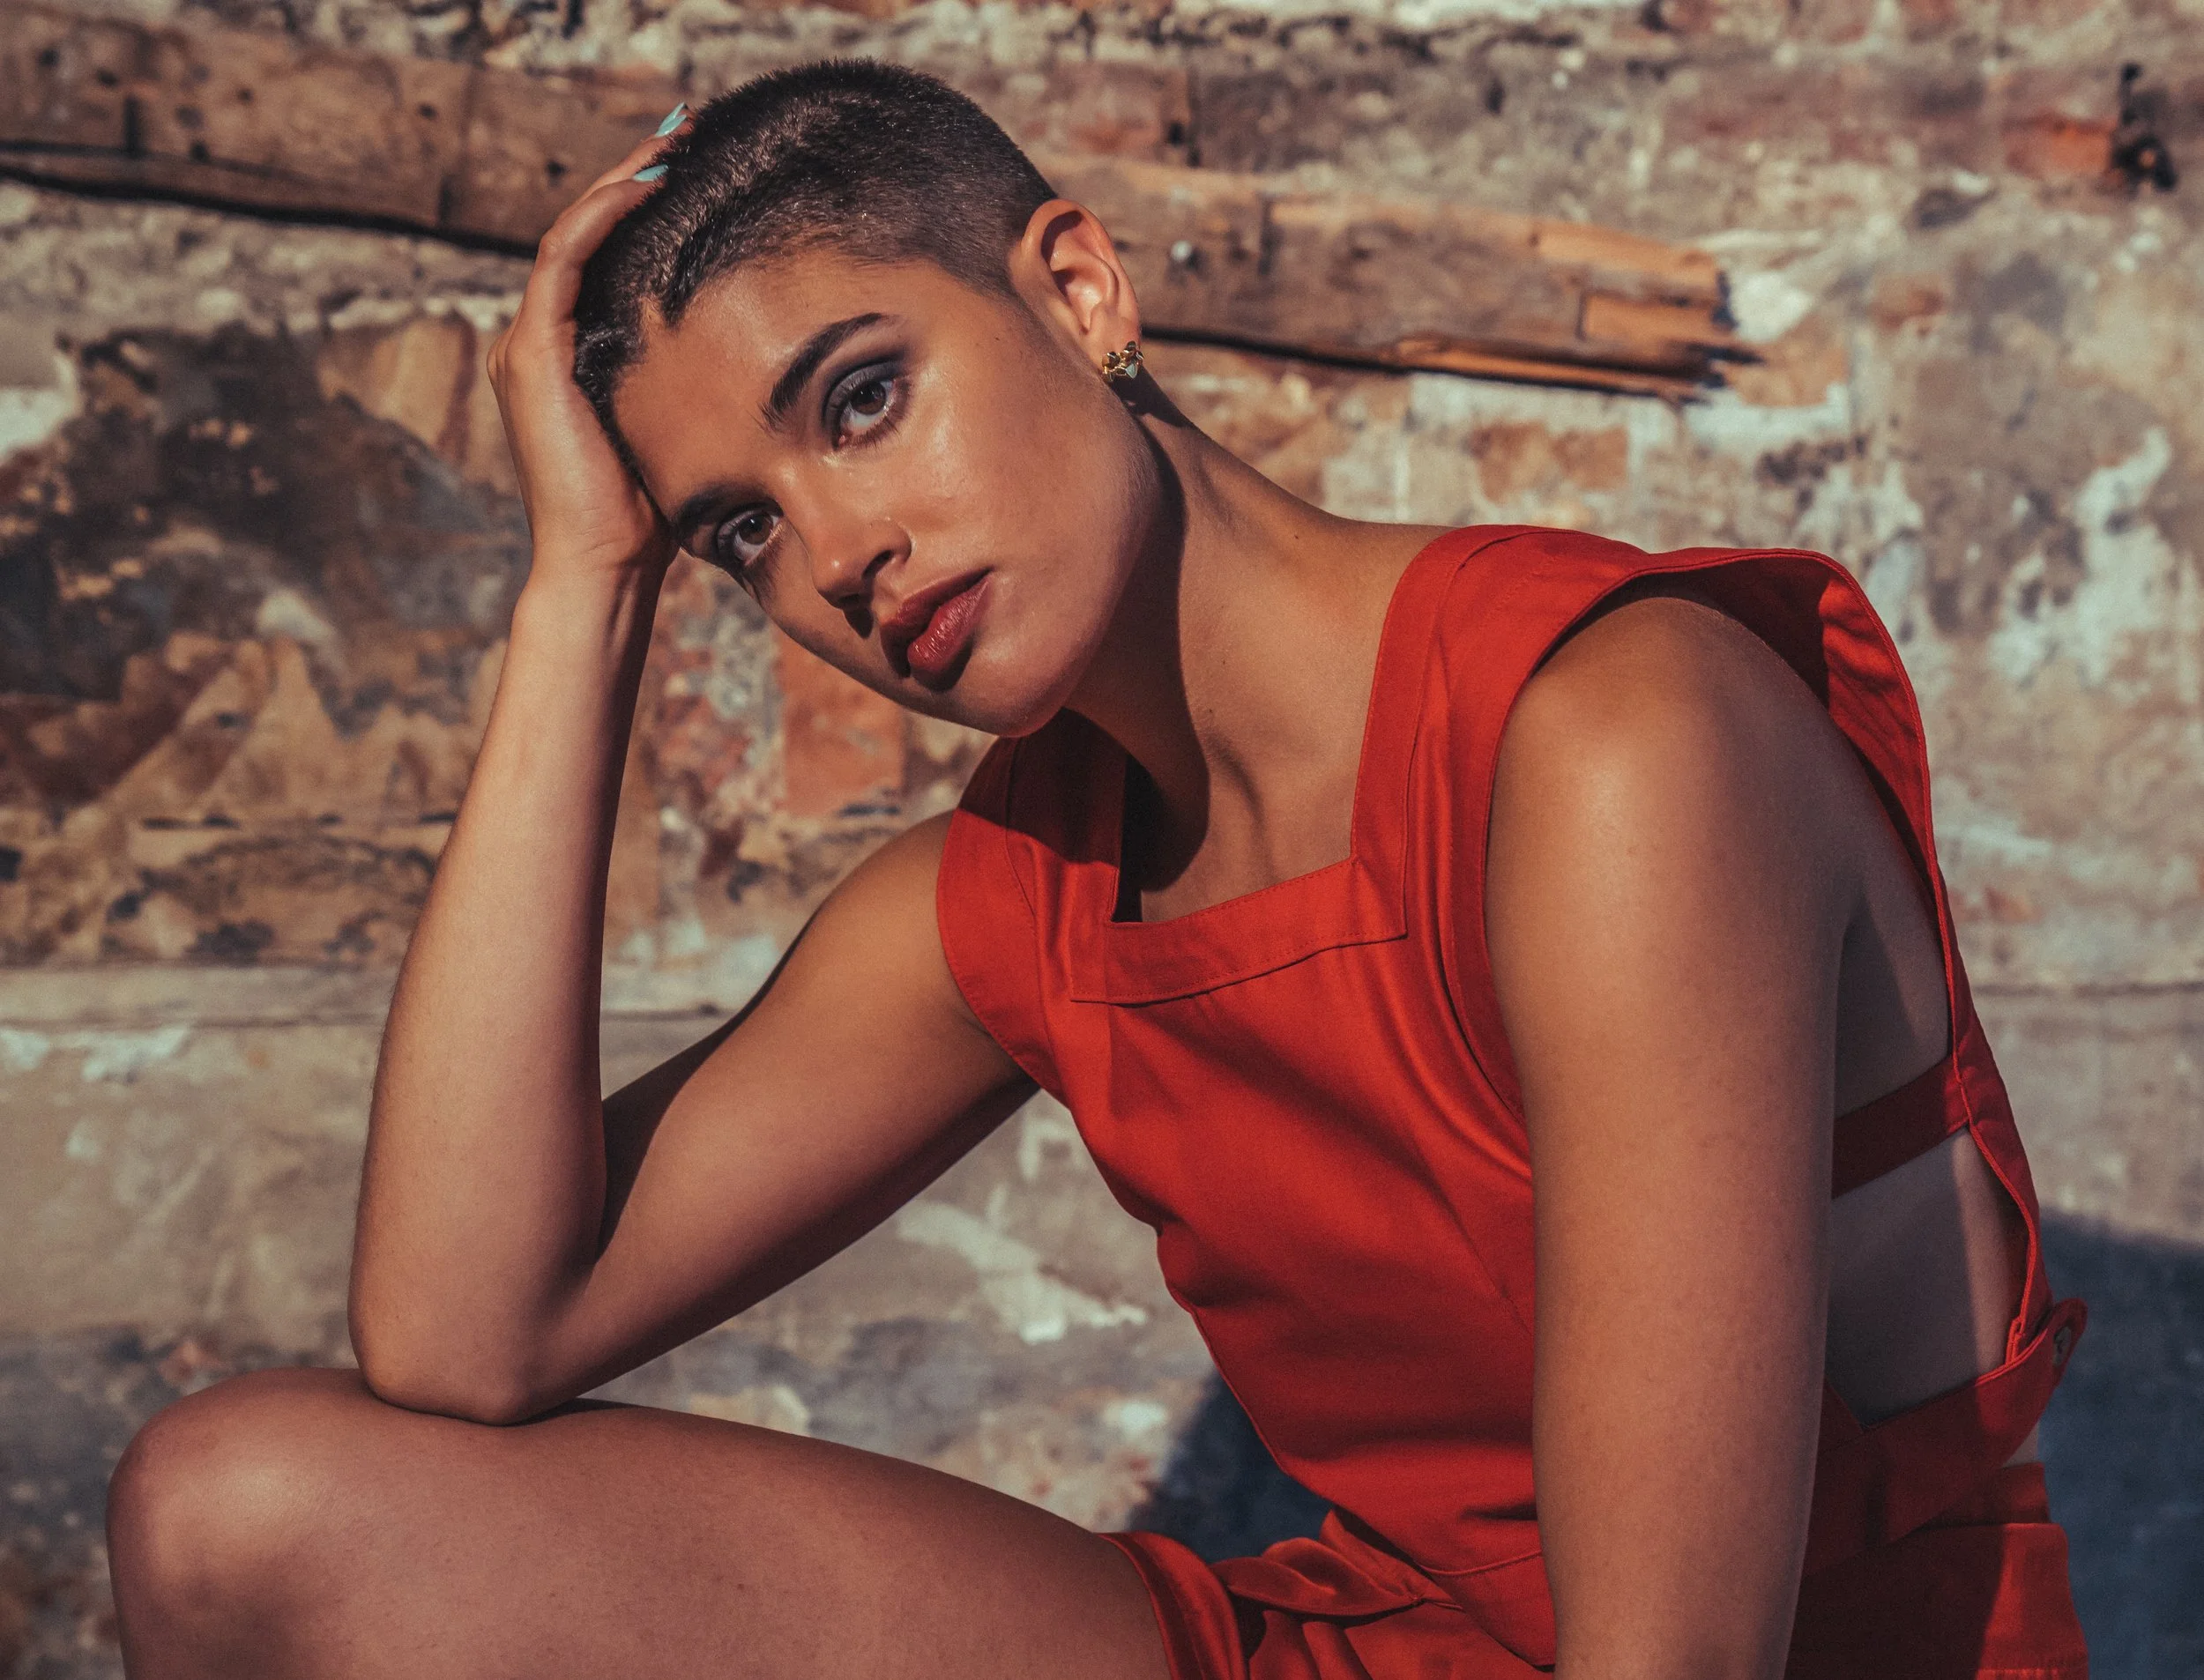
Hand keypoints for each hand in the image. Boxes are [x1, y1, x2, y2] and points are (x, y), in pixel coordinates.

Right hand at [486, 110, 689, 583]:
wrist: (606, 565)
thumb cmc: (650, 516)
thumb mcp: (676, 430)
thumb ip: (686, 386)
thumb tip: (752, 357)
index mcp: (564, 359)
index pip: (598, 260)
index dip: (638, 209)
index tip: (691, 170)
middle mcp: (535, 344)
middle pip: (581, 233)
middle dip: (631, 177)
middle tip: (684, 134)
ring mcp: (526, 346)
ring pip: (569, 234)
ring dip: (620, 182)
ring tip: (671, 143)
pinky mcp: (532, 356)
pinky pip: (563, 260)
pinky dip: (603, 216)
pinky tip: (648, 187)